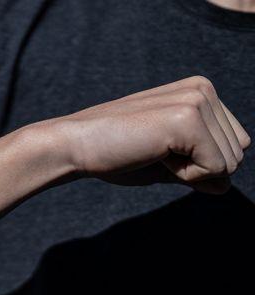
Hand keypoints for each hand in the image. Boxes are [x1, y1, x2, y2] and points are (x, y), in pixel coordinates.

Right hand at [48, 76, 250, 193]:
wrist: (74, 146)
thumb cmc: (113, 153)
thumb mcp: (164, 163)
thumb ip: (199, 170)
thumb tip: (226, 187)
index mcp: (200, 92)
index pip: (234, 145)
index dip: (199, 163)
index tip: (158, 151)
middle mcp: (203, 90)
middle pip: (237, 153)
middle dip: (198, 168)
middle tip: (153, 154)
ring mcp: (197, 101)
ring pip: (230, 162)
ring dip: (190, 171)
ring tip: (151, 153)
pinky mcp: (189, 120)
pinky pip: (215, 168)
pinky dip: (185, 175)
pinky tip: (153, 155)